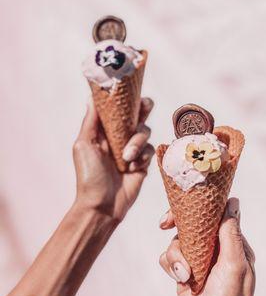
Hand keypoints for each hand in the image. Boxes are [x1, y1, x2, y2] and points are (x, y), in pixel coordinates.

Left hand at [73, 96, 153, 221]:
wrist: (102, 206)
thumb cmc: (89, 176)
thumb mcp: (84, 145)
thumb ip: (91, 121)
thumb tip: (91, 97)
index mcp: (105, 131)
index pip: (118, 109)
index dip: (126, 98)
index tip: (131, 90)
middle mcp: (120, 137)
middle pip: (138, 114)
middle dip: (143, 108)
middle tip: (145, 106)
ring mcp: (132, 149)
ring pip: (145, 131)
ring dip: (137, 142)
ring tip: (126, 158)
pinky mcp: (142, 162)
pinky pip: (151, 149)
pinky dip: (142, 157)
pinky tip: (132, 168)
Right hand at [159, 198, 254, 295]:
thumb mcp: (233, 265)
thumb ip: (231, 233)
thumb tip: (233, 201)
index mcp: (231, 246)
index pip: (215, 217)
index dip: (199, 208)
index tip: (184, 204)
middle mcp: (214, 250)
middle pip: (192, 224)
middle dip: (178, 225)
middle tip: (165, 224)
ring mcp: (198, 260)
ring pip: (177, 240)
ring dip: (176, 255)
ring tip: (184, 273)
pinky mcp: (184, 270)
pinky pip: (169, 257)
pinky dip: (171, 266)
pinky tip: (180, 279)